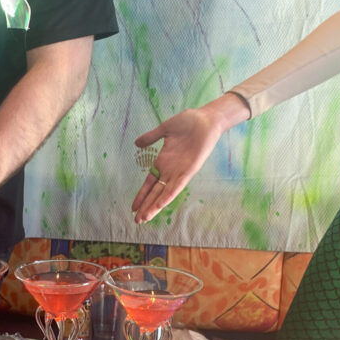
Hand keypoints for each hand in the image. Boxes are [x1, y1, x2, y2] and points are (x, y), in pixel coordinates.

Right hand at [132, 105, 229, 223]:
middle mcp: (170, 170)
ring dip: (154, 206)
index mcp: (163, 162)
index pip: (149, 183)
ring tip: (145, 219)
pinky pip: (177, 186)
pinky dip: (168, 196)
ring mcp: (180, 172)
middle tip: (137, 221)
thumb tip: (136, 143)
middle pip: (155, 193)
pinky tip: (159, 205)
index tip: (133, 207)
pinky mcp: (190, 170)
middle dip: (146, 206)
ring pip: (164, 194)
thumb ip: (151, 137)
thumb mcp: (164, 129)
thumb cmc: (189, 122)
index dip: (141, 195)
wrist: (206, 118)